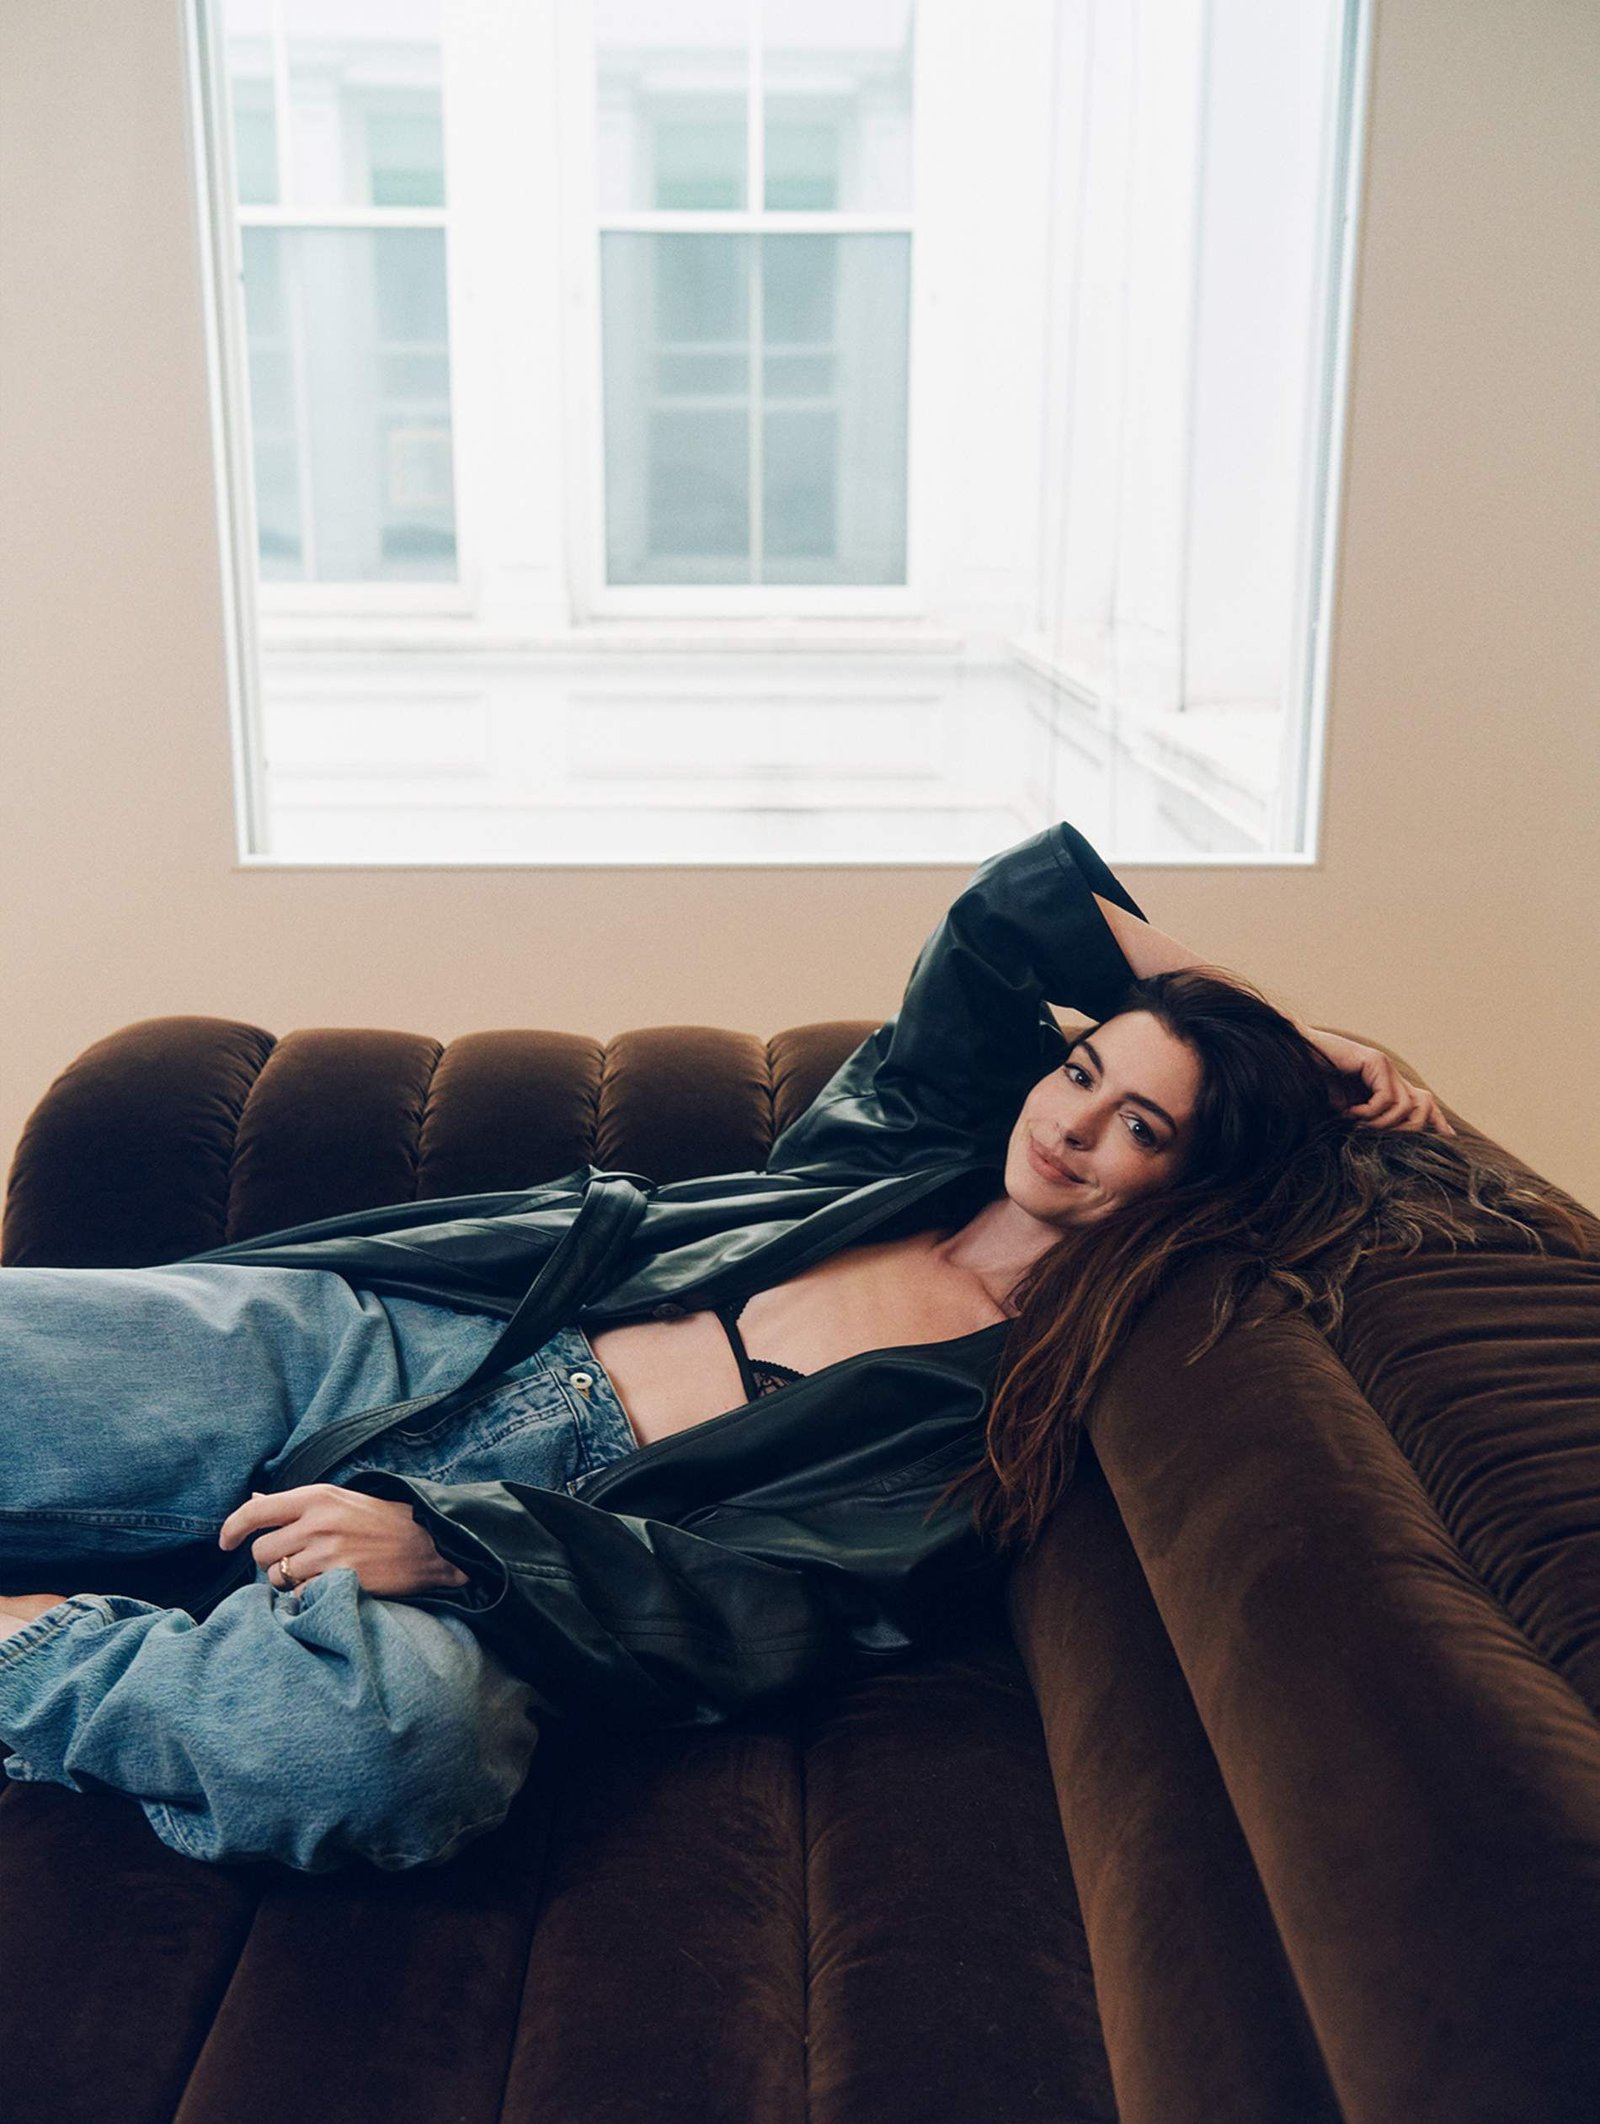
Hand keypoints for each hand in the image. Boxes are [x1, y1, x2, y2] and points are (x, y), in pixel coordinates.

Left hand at [218, 1485, 470, 1597]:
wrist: (427, 1543)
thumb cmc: (380, 1520)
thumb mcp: (339, 1500)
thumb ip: (296, 1505)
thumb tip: (254, 1502)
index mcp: (316, 1497)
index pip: (255, 1511)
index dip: (231, 1528)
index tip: (225, 1542)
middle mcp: (318, 1523)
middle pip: (260, 1552)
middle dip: (269, 1560)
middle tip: (293, 1560)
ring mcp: (328, 1553)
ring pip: (275, 1577)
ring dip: (286, 1581)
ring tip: (313, 1573)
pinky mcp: (338, 1580)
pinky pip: (297, 1597)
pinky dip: (304, 1597)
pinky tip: (324, 1587)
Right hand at [1302, 1028, 1455, 1136]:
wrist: (1294, 1056)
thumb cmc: (1314, 1082)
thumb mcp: (1344, 1108)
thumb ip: (1365, 1119)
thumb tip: (1383, 1141)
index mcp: (1386, 1082)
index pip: (1423, 1100)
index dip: (1436, 1119)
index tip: (1448, 1138)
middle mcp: (1390, 1073)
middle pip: (1424, 1104)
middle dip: (1408, 1129)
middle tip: (1377, 1136)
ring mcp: (1384, 1065)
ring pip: (1406, 1106)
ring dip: (1381, 1123)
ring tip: (1357, 1124)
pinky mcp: (1375, 1061)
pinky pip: (1385, 1098)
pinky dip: (1368, 1113)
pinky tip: (1349, 1113)